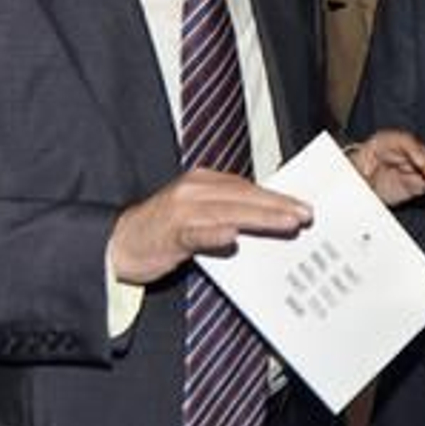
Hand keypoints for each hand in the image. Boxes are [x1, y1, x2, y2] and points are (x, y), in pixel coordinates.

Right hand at [108, 168, 311, 284]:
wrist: (118, 243)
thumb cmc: (162, 230)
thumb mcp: (198, 214)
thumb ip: (228, 212)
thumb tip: (267, 219)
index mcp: (203, 182)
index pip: (248, 188)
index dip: (277, 197)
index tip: (303, 206)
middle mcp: (194, 190)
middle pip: (244, 196)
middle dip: (278, 205)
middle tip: (306, 215)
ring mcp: (180, 212)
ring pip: (228, 212)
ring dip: (260, 217)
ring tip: (287, 223)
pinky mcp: (168, 234)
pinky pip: (194, 234)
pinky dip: (213, 234)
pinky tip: (232, 238)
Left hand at [347, 130, 424, 207]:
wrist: (351, 188)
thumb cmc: (350, 175)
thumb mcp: (351, 174)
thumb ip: (359, 176)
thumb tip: (361, 180)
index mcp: (383, 142)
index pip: (403, 141)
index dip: (414, 151)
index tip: (421, 163)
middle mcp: (401, 153)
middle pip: (422, 155)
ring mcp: (412, 168)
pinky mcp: (417, 184)